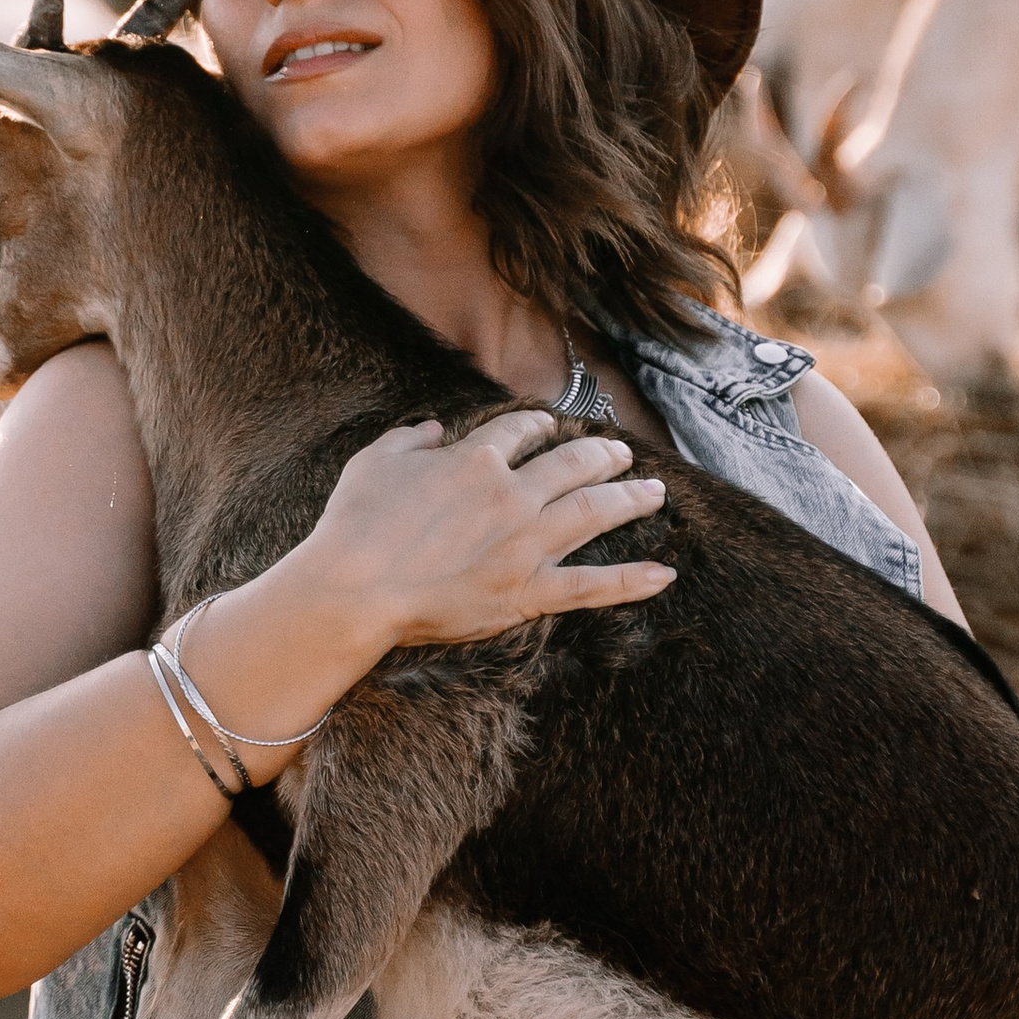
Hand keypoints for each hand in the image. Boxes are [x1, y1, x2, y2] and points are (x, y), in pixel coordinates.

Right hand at [297, 410, 674, 656]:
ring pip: (594, 511)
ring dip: (629, 498)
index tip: (549, 426)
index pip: (519, 432)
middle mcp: (511, 495)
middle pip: (572, 464)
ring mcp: (526, 544)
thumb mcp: (373, 462)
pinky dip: (631, 581)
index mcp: (475, 461)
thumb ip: (409, 440)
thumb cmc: (354, 526)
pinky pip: (592, 586)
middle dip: (601, 455)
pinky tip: (665, 575)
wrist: (353, 589)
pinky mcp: (529, 592)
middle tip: (621, 453)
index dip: (539, 426)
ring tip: (655, 492)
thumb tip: (432, 428)